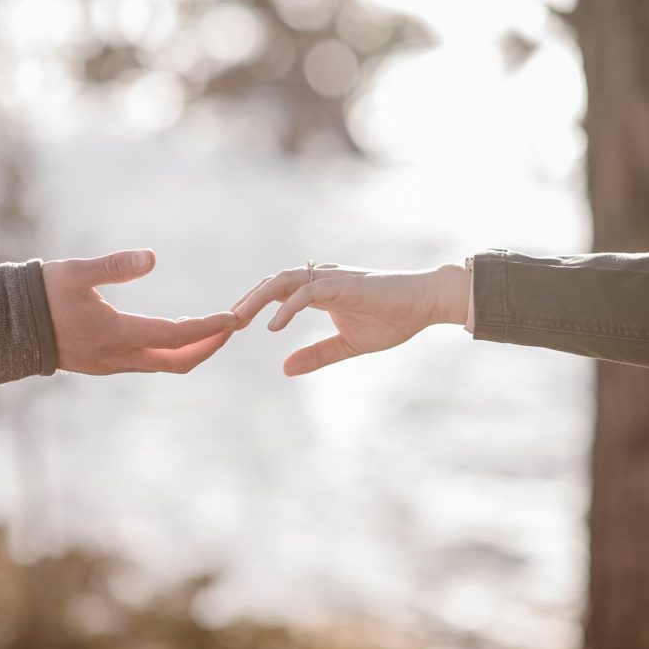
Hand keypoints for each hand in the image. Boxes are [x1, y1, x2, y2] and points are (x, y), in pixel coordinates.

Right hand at [42, 249, 237, 374]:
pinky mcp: (102, 364)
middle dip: (208, 346)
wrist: (5, 326)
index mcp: (116, 335)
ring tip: (212, 328)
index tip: (234, 319)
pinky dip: (170, 350)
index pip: (175, 337)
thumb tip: (152, 258)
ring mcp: (110, 365)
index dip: (209, 328)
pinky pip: (147, 362)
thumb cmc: (40, 293)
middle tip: (232, 327)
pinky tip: (175, 333)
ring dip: (191, 349)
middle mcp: (117, 357)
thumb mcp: (76, 272)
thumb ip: (114, 266)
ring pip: (162, 364)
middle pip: (177, 361)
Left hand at [232, 262, 469, 375]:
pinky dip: (288, 307)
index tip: (232, 328)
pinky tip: (274, 327)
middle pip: (273, 283)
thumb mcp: (347, 345)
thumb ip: (316, 355)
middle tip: (223, 324)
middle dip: (246, 301)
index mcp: (319, 291)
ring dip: (258, 299)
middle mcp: (321, 280)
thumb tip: (284, 369)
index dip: (254, 306)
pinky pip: (309, 292)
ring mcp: (332, 279)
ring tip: (238, 320)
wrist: (425, 303)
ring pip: (284, 281)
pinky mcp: (345, 284)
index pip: (276, 292)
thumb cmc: (392, 319)